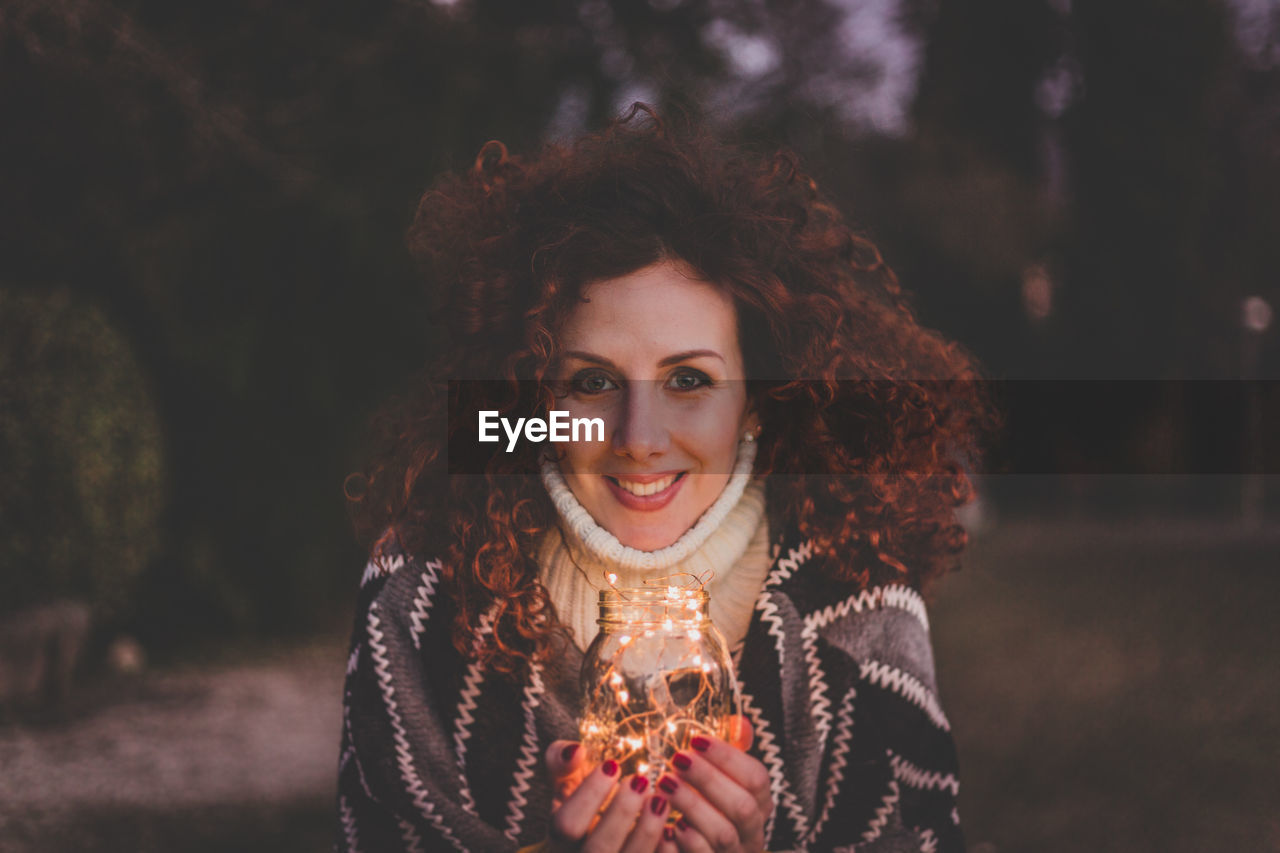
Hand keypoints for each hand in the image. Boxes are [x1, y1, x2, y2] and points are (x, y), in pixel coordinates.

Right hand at [544, 740, 674, 852]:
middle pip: (598, 850)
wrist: (593, 839)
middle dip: (621, 813)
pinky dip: (665, 849)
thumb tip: (576, 751)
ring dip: (647, 831)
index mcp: (559, 838)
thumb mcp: (565, 784)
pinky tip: (673, 828)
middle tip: (640, 781)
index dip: (588, 795)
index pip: (566, 825)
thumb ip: (560, 763)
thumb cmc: (581, 804)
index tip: (611, 764)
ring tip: (660, 799)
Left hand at [654, 717, 772, 851]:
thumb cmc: (710, 811)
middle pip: (742, 805)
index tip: (696, 740)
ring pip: (723, 833)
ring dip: (693, 805)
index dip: (728, 757)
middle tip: (677, 759)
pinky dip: (688, 841)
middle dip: (708, 779)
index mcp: (760, 804)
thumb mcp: (723, 780)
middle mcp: (753, 832)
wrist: (696, 852)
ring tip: (664, 784)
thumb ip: (731, 754)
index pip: (757, 777)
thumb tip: (739, 722)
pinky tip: (668, 825)